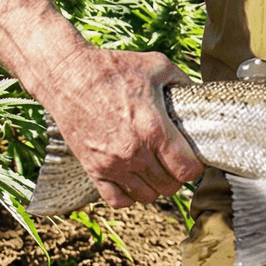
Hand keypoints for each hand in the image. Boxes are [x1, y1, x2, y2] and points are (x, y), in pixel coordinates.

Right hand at [37, 44, 202, 207]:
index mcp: (153, 130)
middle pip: (169, 187)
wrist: (67, 75)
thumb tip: (198, 95)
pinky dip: (129, 195)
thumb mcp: (157, 65)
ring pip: (146, 196)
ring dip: (154, 186)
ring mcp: (112, 164)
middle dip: (177, 175)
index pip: (188, 170)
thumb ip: (182, 82)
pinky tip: (133, 178)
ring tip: (154, 169)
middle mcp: (134, 153)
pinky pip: (117, 200)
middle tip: (174, 161)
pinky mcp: (93, 169)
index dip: (195, 166)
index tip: (192, 157)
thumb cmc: (112, 68)